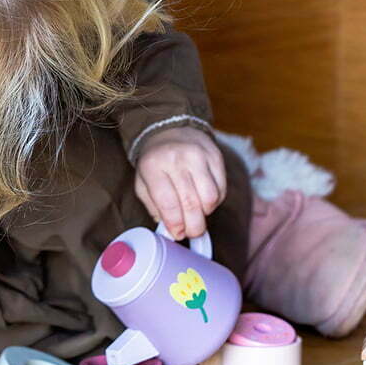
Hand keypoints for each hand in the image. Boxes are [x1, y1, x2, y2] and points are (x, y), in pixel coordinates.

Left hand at [134, 126, 225, 240]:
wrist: (169, 131)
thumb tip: (170, 230)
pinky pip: (221, 189)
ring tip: (197, 212)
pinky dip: (215, 201)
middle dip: (193, 226)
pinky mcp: (216, 156)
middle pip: (191, 204)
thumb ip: (154, 207)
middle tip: (191, 232)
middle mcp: (176, 159)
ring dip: (205, 213)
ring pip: (210, 198)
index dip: (175, 224)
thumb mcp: (143, 183)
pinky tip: (204, 198)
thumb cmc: (155, 163)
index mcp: (153, 166)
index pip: (168, 203)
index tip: (178, 233)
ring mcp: (199, 155)